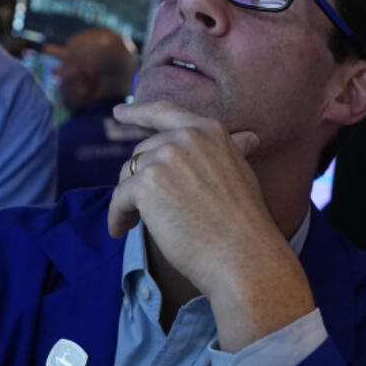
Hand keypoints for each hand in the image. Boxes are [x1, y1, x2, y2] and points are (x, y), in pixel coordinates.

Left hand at [107, 100, 314, 351]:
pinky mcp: (146, 184)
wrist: (243, 254)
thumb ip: (230, 151)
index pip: (165, 113)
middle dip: (141, 179)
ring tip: (135, 223)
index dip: (139, 112)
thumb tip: (247, 137)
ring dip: (129, 200)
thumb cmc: (245, 221)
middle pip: (143, 152)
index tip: (119, 113)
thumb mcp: (241, 173)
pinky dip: (117, 217)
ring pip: (128, 175)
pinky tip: (121, 230)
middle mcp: (185, 137)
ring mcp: (165, 158)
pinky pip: (119, 199)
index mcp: (208, 130)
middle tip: (148, 208)